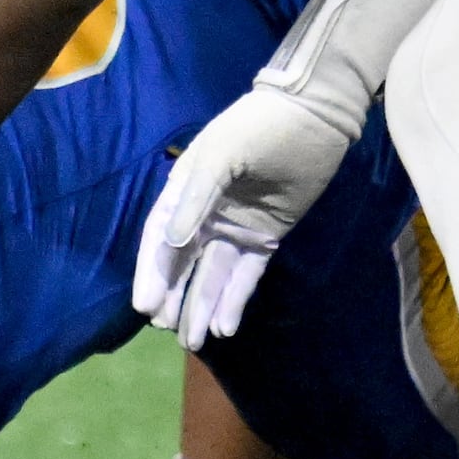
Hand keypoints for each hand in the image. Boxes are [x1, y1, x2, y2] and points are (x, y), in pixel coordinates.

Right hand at [131, 83, 363, 348]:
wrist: (313, 115)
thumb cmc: (258, 127)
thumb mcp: (220, 155)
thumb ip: (195, 199)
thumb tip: (169, 245)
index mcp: (185, 190)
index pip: (160, 238)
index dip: (152, 272)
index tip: (145, 306)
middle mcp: (206, 213)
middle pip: (184, 263)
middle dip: (174, 296)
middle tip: (165, 328)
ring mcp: (236, 226)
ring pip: (213, 274)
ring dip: (201, 306)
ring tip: (192, 342)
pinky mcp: (267, 235)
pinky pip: (246, 274)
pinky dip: (234, 299)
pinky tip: (223, 326)